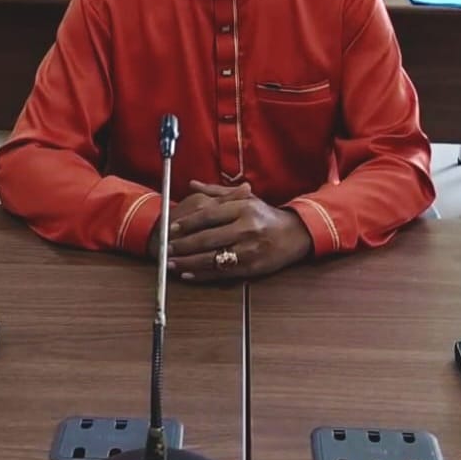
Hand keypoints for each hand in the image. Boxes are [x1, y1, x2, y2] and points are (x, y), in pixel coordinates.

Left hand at [166, 180, 312, 281]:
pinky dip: (202, 275)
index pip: (209, 215)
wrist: (294, 234)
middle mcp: (246, 228)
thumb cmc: (266, 215)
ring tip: (171, 263)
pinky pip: (221, 273)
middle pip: (207, 238)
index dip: (188, 222)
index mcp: (243, 208)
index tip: (171, 227)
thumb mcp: (246, 197)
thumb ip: (217, 192)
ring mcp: (249, 250)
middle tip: (166, 247)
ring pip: (212, 258)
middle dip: (183, 245)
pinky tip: (188, 274)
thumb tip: (192, 184)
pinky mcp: (251, 268)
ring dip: (188, 262)